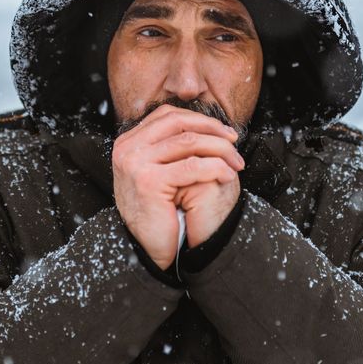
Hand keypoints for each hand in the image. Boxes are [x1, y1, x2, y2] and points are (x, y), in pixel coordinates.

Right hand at [112, 104, 244, 269]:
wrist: (146, 248)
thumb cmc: (157, 212)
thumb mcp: (156, 172)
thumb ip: (167, 148)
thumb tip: (202, 124)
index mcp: (128, 143)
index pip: (168, 115)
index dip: (199, 119)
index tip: (222, 131)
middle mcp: (127, 149)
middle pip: (178, 122)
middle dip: (212, 129)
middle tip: (234, 141)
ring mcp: (135, 163)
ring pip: (188, 142)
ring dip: (220, 149)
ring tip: (236, 162)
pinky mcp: (148, 181)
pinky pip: (192, 166)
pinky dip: (215, 168)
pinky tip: (227, 175)